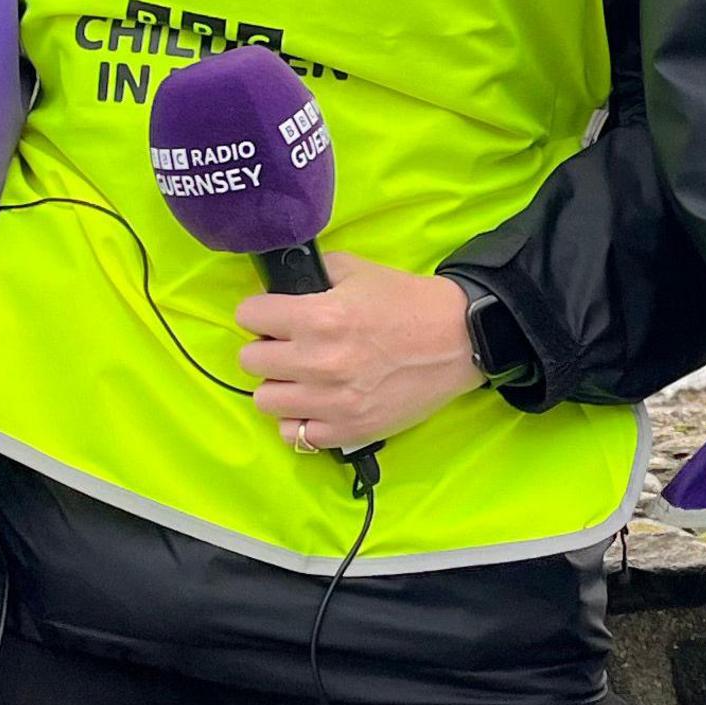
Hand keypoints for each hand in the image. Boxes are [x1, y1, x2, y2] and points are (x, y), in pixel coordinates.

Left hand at [238, 255, 480, 452]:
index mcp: (319, 317)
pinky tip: (315, 403)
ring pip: (265, 400)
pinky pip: (294, 434)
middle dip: (265, 348)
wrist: (457, 341)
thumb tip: (279, 287)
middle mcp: (319, 362)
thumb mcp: (358, 270)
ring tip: (301, 377)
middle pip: (250, 361)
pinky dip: (299, 419)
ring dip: (279, 385)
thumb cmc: (406, 302)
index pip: (248, 316)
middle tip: (288, 345)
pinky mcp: (348, 430)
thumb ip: (314, 274)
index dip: (259, 312)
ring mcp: (332, 402)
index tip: (272, 316)